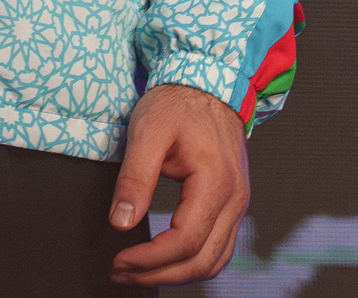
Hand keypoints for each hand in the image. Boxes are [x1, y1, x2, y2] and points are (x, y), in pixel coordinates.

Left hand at [107, 83, 249, 285]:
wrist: (208, 84)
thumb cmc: (178, 104)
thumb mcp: (147, 132)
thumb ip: (135, 178)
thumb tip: (121, 222)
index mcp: (216, 181)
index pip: (184, 241)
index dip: (150, 259)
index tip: (119, 260)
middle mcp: (235, 198)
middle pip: (201, 260)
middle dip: (158, 274)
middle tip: (121, 271)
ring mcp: (238, 203)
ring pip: (213, 261)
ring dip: (175, 274)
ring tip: (138, 271)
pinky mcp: (233, 204)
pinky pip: (219, 248)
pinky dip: (192, 262)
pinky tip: (165, 261)